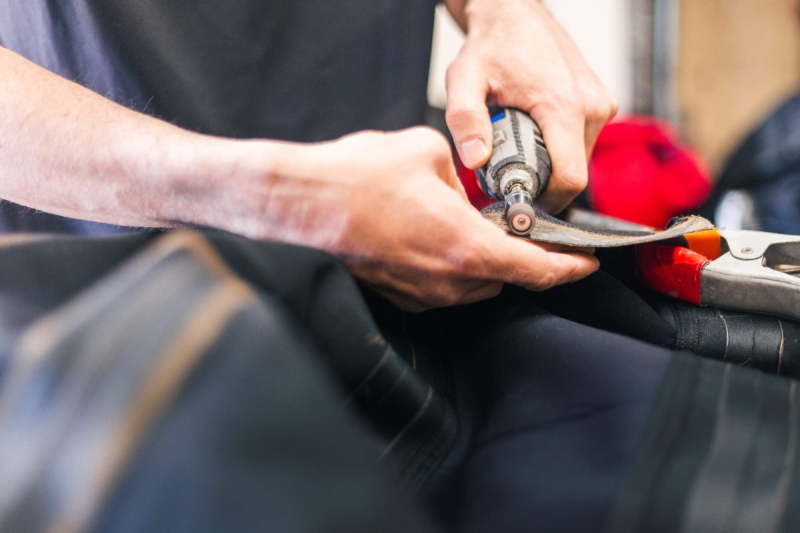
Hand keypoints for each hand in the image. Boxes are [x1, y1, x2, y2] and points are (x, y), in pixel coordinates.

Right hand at [221, 127, 598, 311]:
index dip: (569, 268)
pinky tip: (429, 235)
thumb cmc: (356, 179)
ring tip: (462, 223)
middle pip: (505, 277)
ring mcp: (422, 293)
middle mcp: (447, 280)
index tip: (587, 263)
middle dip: (516, 254)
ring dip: (480, 259)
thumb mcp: (426, 152)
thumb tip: (464, 184)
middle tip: (514, 226)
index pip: (536, 269)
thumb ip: (461, 173)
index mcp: (465, 246)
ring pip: (473, 283)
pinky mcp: (400, 295)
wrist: (298, 206)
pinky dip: (449, 266)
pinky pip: (441, 286)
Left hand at [445, 0, 617, 213]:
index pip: (570, 179)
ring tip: (515, 151)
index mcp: (564, 107)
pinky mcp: (601, 104)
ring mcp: (601, 106)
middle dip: (541, 185)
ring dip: (549, 167)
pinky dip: (557, 150)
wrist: (515, 13)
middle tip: (505, 176)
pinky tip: (531, 137)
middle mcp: (593, 108)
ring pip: (578, 161)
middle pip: (573, 175)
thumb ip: (465, 119)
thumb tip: (474, 159)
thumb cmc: (490, 46)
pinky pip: (581, 144)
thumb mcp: (464, 79)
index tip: (517, 205)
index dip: (545, 202)